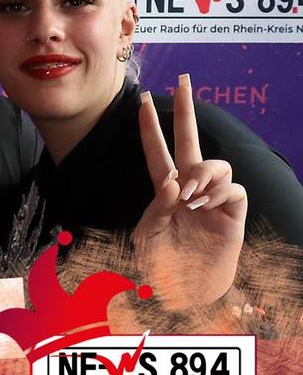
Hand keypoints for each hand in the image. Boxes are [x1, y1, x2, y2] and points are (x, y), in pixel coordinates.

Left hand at [132, 74, 245, 311]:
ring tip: (189, 198)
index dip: (149, 129)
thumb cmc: (163, 267)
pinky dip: (217, 193)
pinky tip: (204, 207)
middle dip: (186, 110)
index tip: (142, 102)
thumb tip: (174, 182)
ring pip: (214, 164)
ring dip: (201, 174)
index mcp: (164, 192)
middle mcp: (189, 189)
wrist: (187, 294)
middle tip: (184, 80)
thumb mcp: (148, 238)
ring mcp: (213, 198)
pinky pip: (232, 188)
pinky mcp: (233, 213)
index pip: (156, 153)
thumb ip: (156, 209)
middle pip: (189, 141)